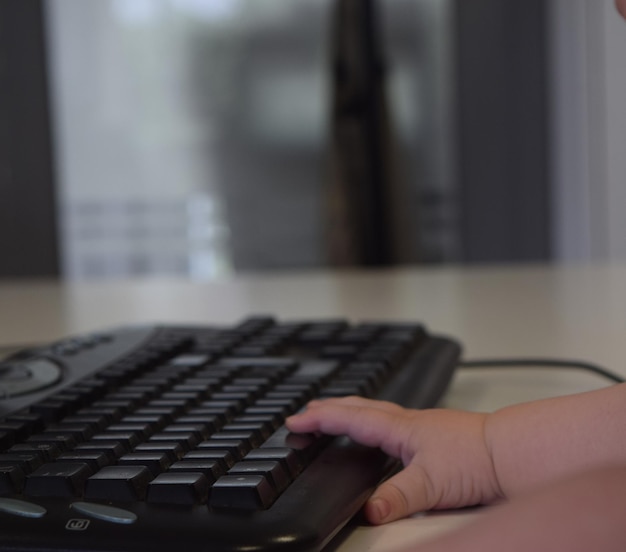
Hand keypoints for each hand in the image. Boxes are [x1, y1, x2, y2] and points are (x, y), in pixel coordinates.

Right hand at [286, 396, 502, 524]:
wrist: (510, 452)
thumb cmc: (476, 459)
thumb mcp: (432, 484)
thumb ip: (398, 498)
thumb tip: (369, 512)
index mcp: (399, 428)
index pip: (349, 419)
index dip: (319, 419)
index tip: (295, 422)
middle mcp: (407, 422)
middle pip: (359, 407)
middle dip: (330, 409)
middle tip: (307, 412)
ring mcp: (420, 426)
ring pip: (375, 411)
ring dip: (350, 411)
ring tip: (335, 416)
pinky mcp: (432, 434)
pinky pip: (391, 421)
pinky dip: (373, 421)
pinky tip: (381, 435)